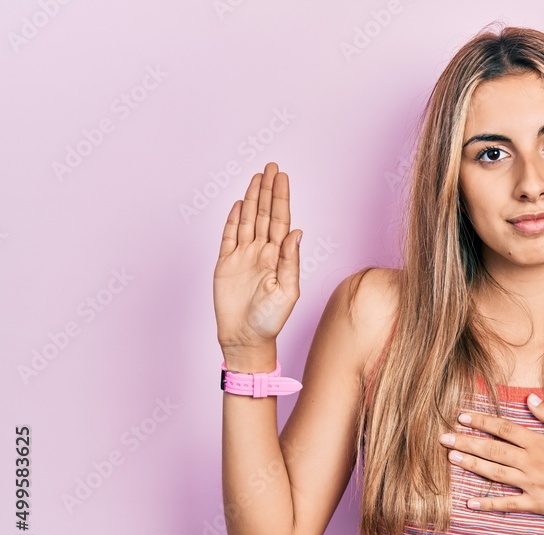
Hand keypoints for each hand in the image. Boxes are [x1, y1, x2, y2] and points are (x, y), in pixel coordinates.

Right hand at [213, 162, 301, 353]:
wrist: (246, 338)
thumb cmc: (271, 320)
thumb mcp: (287, 292)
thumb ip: (291, 261)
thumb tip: (297, 233)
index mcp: (279, 257)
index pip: (281, 220)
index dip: (281, 197)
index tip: (281, 177)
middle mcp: (262, 252)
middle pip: (265, 214)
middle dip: (268, 190)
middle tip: (271, 167)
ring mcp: (243, 257)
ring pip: (248, 220)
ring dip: (252, 199)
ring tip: (256, 177)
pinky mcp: (226, 264)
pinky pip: (229, 236)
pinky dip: (233, 219)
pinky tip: (240, 204)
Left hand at [438, 394, 543, 524]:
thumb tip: (530, 399)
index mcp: (541, 443)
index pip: (504, 429)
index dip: (481, 422)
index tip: (462, 416)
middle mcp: (532, 464)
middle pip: (493, 450)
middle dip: (467, 442)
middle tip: (442, 436)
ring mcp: (532, 486)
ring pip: (495, 474)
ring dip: (472, 465)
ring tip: (451, 457)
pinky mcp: (537, 505)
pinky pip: (508, 505)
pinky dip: (488, 504)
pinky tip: (470, 503)